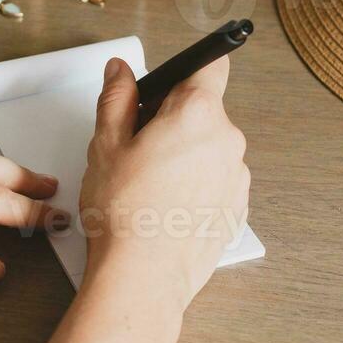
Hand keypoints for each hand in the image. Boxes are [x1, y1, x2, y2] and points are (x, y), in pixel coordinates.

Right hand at [78, 56, 249, 317]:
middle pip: (204, 110)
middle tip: (137, 145)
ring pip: (210, 148)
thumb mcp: (105, 143)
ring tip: (149, 183)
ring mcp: (236, 177)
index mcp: (197, 114)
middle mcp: (227, 141)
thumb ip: (116, 96)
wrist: (143, 277)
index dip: (184, 70)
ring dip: (186, 155)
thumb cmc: (124, 213)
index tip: (167, 84)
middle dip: (173, 119)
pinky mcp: (236, 209)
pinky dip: (195, 186)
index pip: (210, 65)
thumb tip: (120, 71)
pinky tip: (165, 205)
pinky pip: (216, 181)